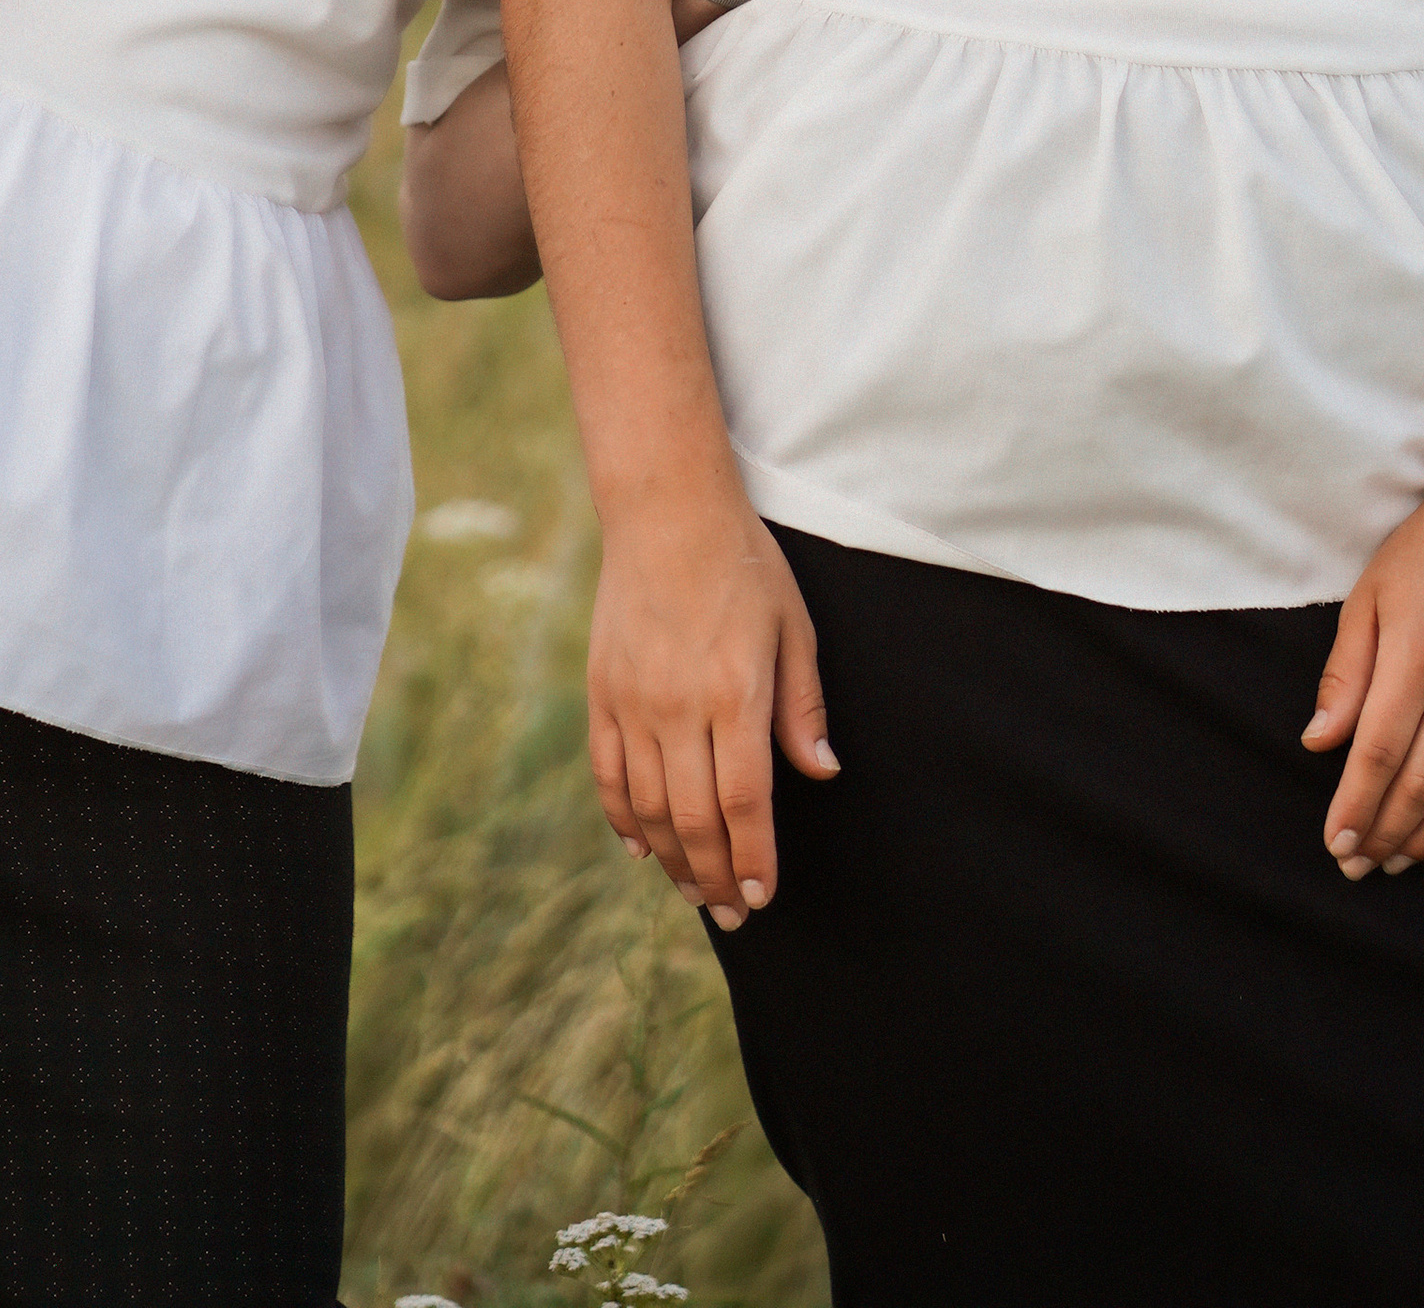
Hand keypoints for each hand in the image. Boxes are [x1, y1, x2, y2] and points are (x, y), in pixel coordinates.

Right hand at [587, 483, 836, 929]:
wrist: (665, 509)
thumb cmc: (743, 563)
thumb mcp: (793, 625)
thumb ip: (803, 705)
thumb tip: (821, 771)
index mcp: (734, 693)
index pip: (744, 803)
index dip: (754, 859)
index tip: (764, 896)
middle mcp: (678, 706)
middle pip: (695, 819)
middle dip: (716, 877)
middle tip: (734, 913)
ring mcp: (633, 701)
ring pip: (648, 807)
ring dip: (673, 859)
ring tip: (696, 890)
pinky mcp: (602, 691)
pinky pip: (608, 772)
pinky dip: (623, 818)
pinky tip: (641, 848)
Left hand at [1302, 475, 1423, 874]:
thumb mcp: (1368, 597)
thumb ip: (1344, 673)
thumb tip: (1317, 742)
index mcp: (1416, 652)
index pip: (1378, 753)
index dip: (1355, 806)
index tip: (1334, 842)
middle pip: (1422, 782)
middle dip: (1386, 834)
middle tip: (1358, 865)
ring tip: (1400, 860)